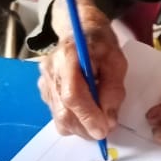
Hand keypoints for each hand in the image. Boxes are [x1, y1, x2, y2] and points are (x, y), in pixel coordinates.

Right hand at [38, 0, 126, 139]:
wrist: (80, 30)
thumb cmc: (100, 44)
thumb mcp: (116, 61)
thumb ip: (113, 90)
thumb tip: (108, 120)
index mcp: (68, 56)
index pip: (73, 94)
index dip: (88, 116)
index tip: (103, 130)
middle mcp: (50, 70)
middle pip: (63, 112)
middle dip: (85, 128)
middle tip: (105, 130)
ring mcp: (44, 81)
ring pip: (59, 117)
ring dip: (80, 127)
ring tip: (97, 119)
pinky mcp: (43, 90)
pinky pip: (56, 114)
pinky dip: (73, 120)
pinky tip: (85, 109)